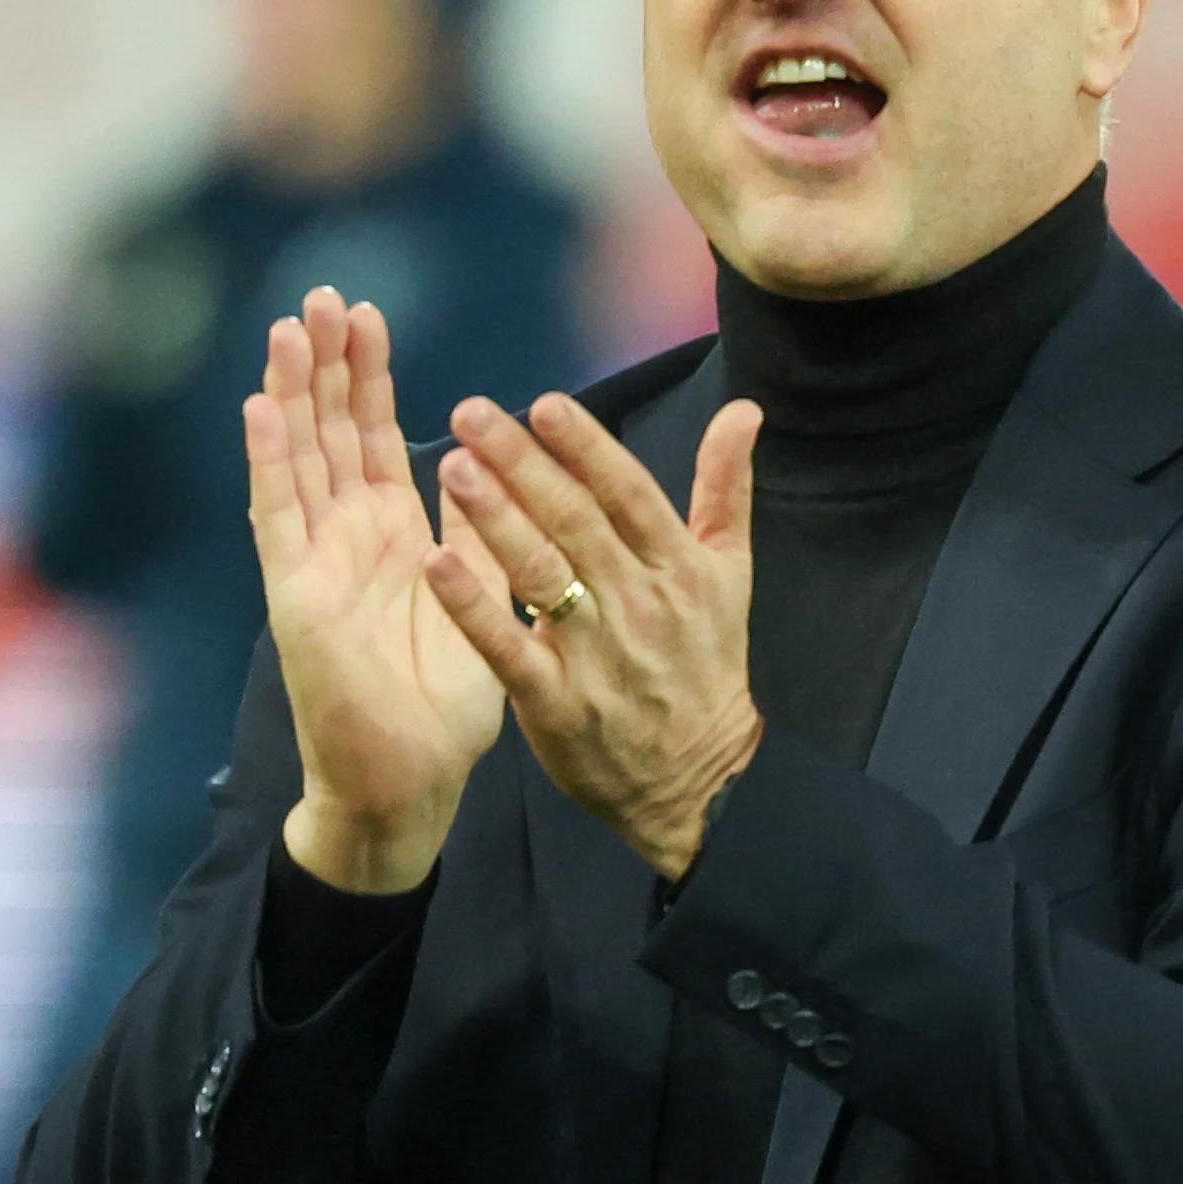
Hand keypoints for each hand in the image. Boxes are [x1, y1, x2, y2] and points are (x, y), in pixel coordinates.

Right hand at [244, 287, 505, 892]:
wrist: (410, 782)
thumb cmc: (445, 705)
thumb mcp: (482, 596)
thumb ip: (479, 530)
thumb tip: (488, 462)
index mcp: (394, 534)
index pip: (373, 436)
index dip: (368, 375)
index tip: (367, 311)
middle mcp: (346, 539)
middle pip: (329, 432)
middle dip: (326, 364)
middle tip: (323, 295)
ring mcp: (314, 563)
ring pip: (298, 460)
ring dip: (292, 393)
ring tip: (289, 326)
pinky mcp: (295, 596)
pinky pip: (278, 519)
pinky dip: (269, 463)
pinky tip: (261, 409)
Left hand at [422, 390, 762, 878]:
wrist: (699, 779)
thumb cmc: (706, 665)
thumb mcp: (730, 575)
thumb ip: (726, 489)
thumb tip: (744, 409)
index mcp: (676, 566)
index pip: (629, 493)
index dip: (587, 448)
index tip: (544, 404)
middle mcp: (637, 602)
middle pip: (575, 521)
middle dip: (522, 464)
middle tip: (472, 414)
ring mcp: (594, 653)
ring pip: (540, 573)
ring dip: (495, 518)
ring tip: (454, 466)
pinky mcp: (555, 702)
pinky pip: (508, 648)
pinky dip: (473, 608)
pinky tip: (438, 564)